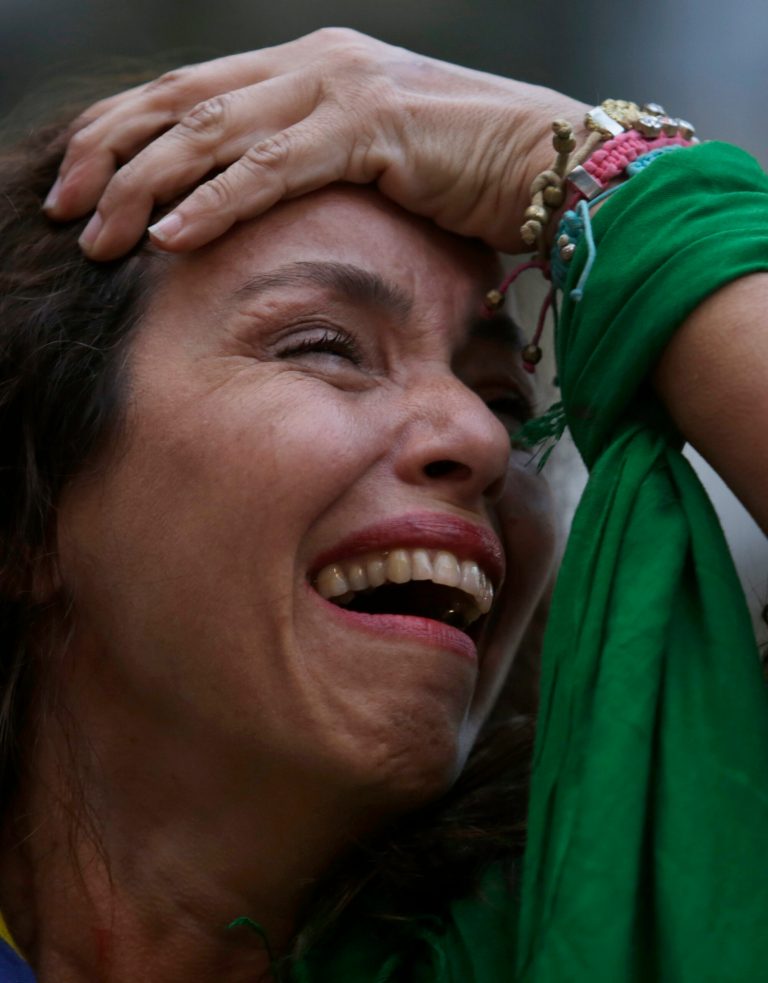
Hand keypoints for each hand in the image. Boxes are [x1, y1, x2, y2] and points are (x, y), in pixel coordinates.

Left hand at [44, 28, 588, 259]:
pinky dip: (214, 203)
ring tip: (99, 231)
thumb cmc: (466, 177)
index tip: (80, 179)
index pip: (192, 94)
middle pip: (182, 101)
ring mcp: (339, 88)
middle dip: (112, 153)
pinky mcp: (368, 126)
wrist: (550, 166)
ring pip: (213, 132)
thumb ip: (312, 172)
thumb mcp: (372, 166)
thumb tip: (258, 212)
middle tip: (64, 203)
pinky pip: (270, 168)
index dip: (127, 133)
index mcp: (307, 69)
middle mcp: (313, 64)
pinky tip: (169, 235)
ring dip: (146, 186)